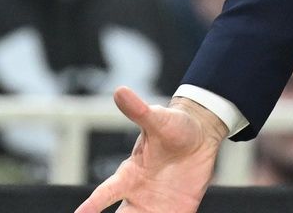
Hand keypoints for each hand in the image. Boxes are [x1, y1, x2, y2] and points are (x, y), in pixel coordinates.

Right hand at [76, 88, 224, 212]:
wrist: (200, 135)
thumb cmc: (174, 125)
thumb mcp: (158, 119)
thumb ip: (139, 111)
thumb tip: (120, 90)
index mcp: (129, 174)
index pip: (106, 194)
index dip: (92, 206)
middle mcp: (138, 193)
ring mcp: (157, 204)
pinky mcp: (179, 209)